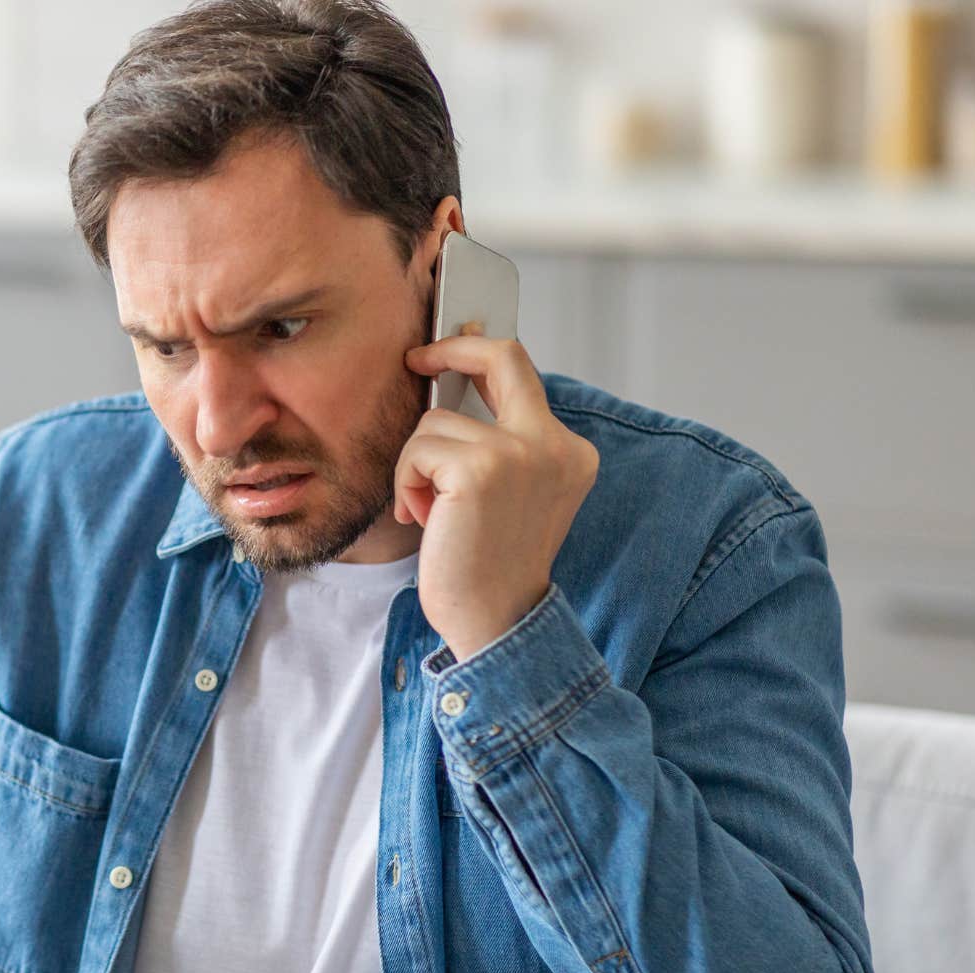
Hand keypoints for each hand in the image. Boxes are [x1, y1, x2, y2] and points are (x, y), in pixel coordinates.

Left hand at [398, 324, 597, 661]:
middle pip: (501, 357)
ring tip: (430, 512)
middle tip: (417, 359)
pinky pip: (417, 450)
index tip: (445, 351)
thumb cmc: (490, 566)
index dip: (478, 353)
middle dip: (451, 347)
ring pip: (435, 422)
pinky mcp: (479, 469)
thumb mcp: (509, 495)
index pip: (523, 375)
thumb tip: (451, 389)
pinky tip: (422, 519)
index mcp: (568, 452)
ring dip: (416, 466)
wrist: (495, 622)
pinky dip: (405, 483)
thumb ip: (497, 443)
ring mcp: (520, 453)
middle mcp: (554, 445)